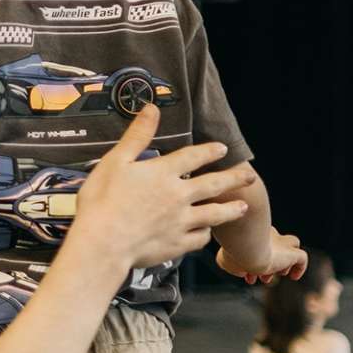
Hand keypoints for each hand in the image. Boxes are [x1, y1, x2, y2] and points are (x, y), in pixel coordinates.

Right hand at [72, 113, 252, 270]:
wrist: (103, 243)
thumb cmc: (102, 201)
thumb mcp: (116, 161)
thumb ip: (137, 136)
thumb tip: (152, 108)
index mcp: (163, 173)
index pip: (193, 157)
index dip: (209, 151)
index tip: (222, 149)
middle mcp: (178, 196)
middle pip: (213, 184)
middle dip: (234, 179)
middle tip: (250, 177)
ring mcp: (180, 222)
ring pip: (214, 214)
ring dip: (230, 210)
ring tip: (243, 207)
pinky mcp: (176, 244)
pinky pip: (199, 238)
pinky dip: (205, 234)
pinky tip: (207, 233)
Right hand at [218, 229, 307, 286]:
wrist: (248, 250)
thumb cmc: (235, 252)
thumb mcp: (224, 259)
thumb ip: (231, 263)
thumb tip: (241, 271)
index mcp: (254, 231)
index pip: (257, 242)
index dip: (252, 259)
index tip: (245, 273)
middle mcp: (270, 234)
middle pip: (275, 243)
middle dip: (268, 262)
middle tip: (260, 278)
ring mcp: (282, 244)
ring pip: (292, 245)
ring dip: (285, 262)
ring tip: (276, 275)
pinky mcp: (291, 253)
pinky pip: (302, 258)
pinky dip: (299, 268)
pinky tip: (294, 277)